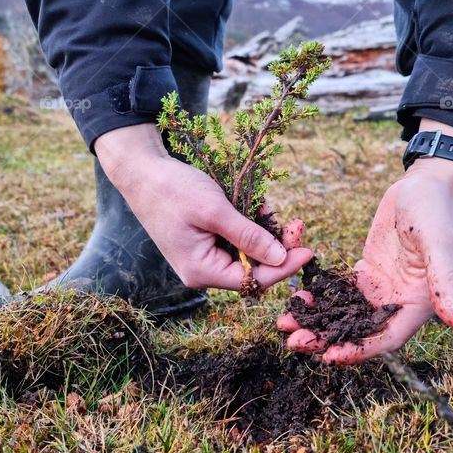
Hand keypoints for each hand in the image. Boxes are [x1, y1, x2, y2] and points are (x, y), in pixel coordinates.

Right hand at [95, 124, 311, 289]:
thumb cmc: (173, 190)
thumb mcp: (215, 210)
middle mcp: (203, 270)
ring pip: (247, 253)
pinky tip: (258, 205)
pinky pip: (236, 240)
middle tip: (296, 224)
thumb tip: (281, 258)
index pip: (253, 279)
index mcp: (201, 270)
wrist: (142, 172)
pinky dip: (250, 224)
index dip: (284, 267)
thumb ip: (248, 235)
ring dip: (264, 232)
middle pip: (253, 269)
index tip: (309, 250)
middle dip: (277, 247)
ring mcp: (203, 257)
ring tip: (272, 208)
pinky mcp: (205, 242)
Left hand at [278, 119, 452, 363]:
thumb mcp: (441, 246)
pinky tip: (295, 298)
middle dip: (327, 339)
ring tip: (285, 323)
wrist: (427, 184)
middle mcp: (398, 302)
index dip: (359, 351)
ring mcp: (380, 288)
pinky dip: (319, 298)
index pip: (387, 338)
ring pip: (346, 315)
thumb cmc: (438, 211)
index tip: (329, 356)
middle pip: (359, 331)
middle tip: (293, 342)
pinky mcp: (367, 272)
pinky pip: (340, 292)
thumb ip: (446, 285)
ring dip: (318, 322)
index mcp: (418, 304)